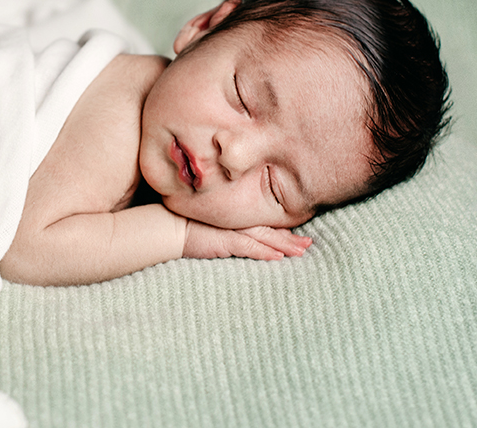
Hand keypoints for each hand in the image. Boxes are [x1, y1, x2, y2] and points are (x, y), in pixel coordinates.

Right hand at [183, 220, 311, 260]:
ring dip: (285, 244)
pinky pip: (250, 247)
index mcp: (234, 217)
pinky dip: (265, 252)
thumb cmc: (184, 225)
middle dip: (291, 237)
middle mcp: (237, 220)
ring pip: (266, 237)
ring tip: (302, 251)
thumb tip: (230, 237)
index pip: (262, 223)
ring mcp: (232, 229)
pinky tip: (278, 258)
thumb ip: (222, 229)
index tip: (296, 234)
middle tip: (309, 243)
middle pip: (270, 229)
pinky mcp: (226, 240)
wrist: (167, 226)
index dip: (280, 229)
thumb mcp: (208, 226)